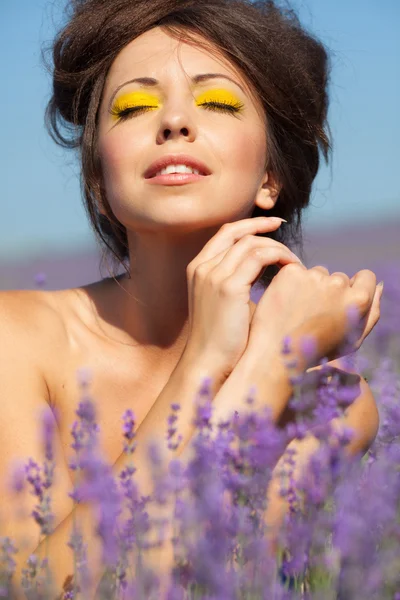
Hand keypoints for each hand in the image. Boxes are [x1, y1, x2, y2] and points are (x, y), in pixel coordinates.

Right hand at [183, 217, 302, 378]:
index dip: (249, 225)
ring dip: (277, 248)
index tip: (270, 225)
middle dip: (262, 224)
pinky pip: (260, 257)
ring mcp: (213, 275)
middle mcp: (202, 267)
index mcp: (198, 269)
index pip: (225, 234)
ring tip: (294, 261)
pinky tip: (292, 268)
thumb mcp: (228, 303)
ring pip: (251, 243)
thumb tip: (267, 273)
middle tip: (283, 225)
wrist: (207, 362)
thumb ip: (241, 283)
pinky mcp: (228, 287)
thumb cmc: (222, 340)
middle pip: (236, 232)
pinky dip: (279, 257)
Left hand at [246, 264, 381, 370]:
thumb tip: (378, 286)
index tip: (340, 300)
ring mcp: (313, 276)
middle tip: (314, 315)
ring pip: (317, 274)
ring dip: (310, 286)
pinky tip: (286, 302)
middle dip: (330, 291)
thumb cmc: (316, 351)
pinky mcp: (291, 272)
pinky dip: (291, 283)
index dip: (355, 288)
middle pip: (339, 277)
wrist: (277, 354)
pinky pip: (296, 271)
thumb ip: (372, 312)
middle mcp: (338, 283)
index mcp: (359, 300)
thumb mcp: (353, 339)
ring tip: (298, 311)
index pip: (366, 277)